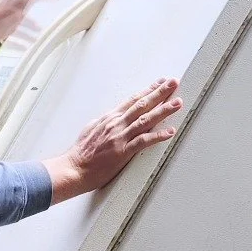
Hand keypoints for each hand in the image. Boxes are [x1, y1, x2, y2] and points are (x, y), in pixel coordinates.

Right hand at [42, 78, 182, 204]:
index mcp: (110, 118)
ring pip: (145, 120)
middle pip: (142, 104)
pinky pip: (143, 141)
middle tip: (174, 82)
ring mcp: (120, 137)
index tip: (160, 82)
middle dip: (160, 92)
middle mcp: (116, 124)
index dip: (148, 90)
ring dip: (163, 110)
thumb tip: (112, 117)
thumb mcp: (92, 129)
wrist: (73, 168)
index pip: (133, 100)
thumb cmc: (80, 153)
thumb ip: (105, 122)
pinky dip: (158, 136)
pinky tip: (170, 131)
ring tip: (178, 103)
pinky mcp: (122, 152)